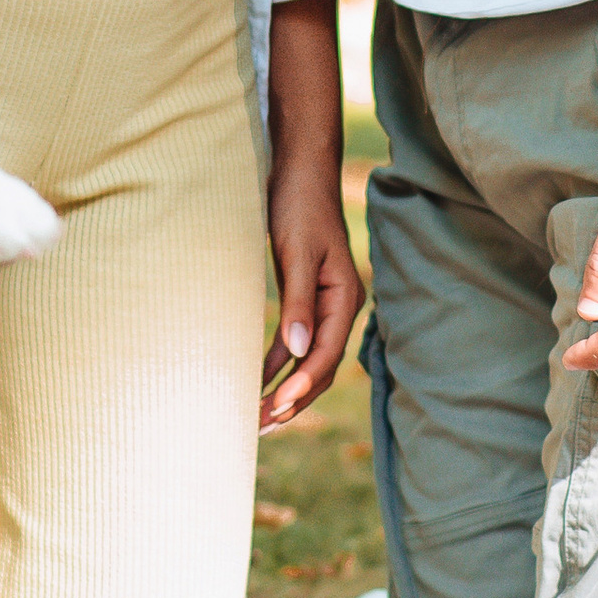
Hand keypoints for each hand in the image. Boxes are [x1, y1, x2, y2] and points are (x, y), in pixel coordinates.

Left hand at [260, 166, 363, 432]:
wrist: (299, 171)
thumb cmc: (299, 206)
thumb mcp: (298, 252)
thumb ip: (299, 302)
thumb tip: (295, 352)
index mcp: (344, 298)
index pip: (325, 354)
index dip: (302, 384)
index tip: (276, 406)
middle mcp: (339, 307)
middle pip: (320, 367)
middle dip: (293, 400)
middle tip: (260, 426)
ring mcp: (324, 305)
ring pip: (307, 360)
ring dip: (284, 388)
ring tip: (256, 417)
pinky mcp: (305, 299)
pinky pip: (293, 342)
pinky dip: (275, 362)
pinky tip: (253, 378)